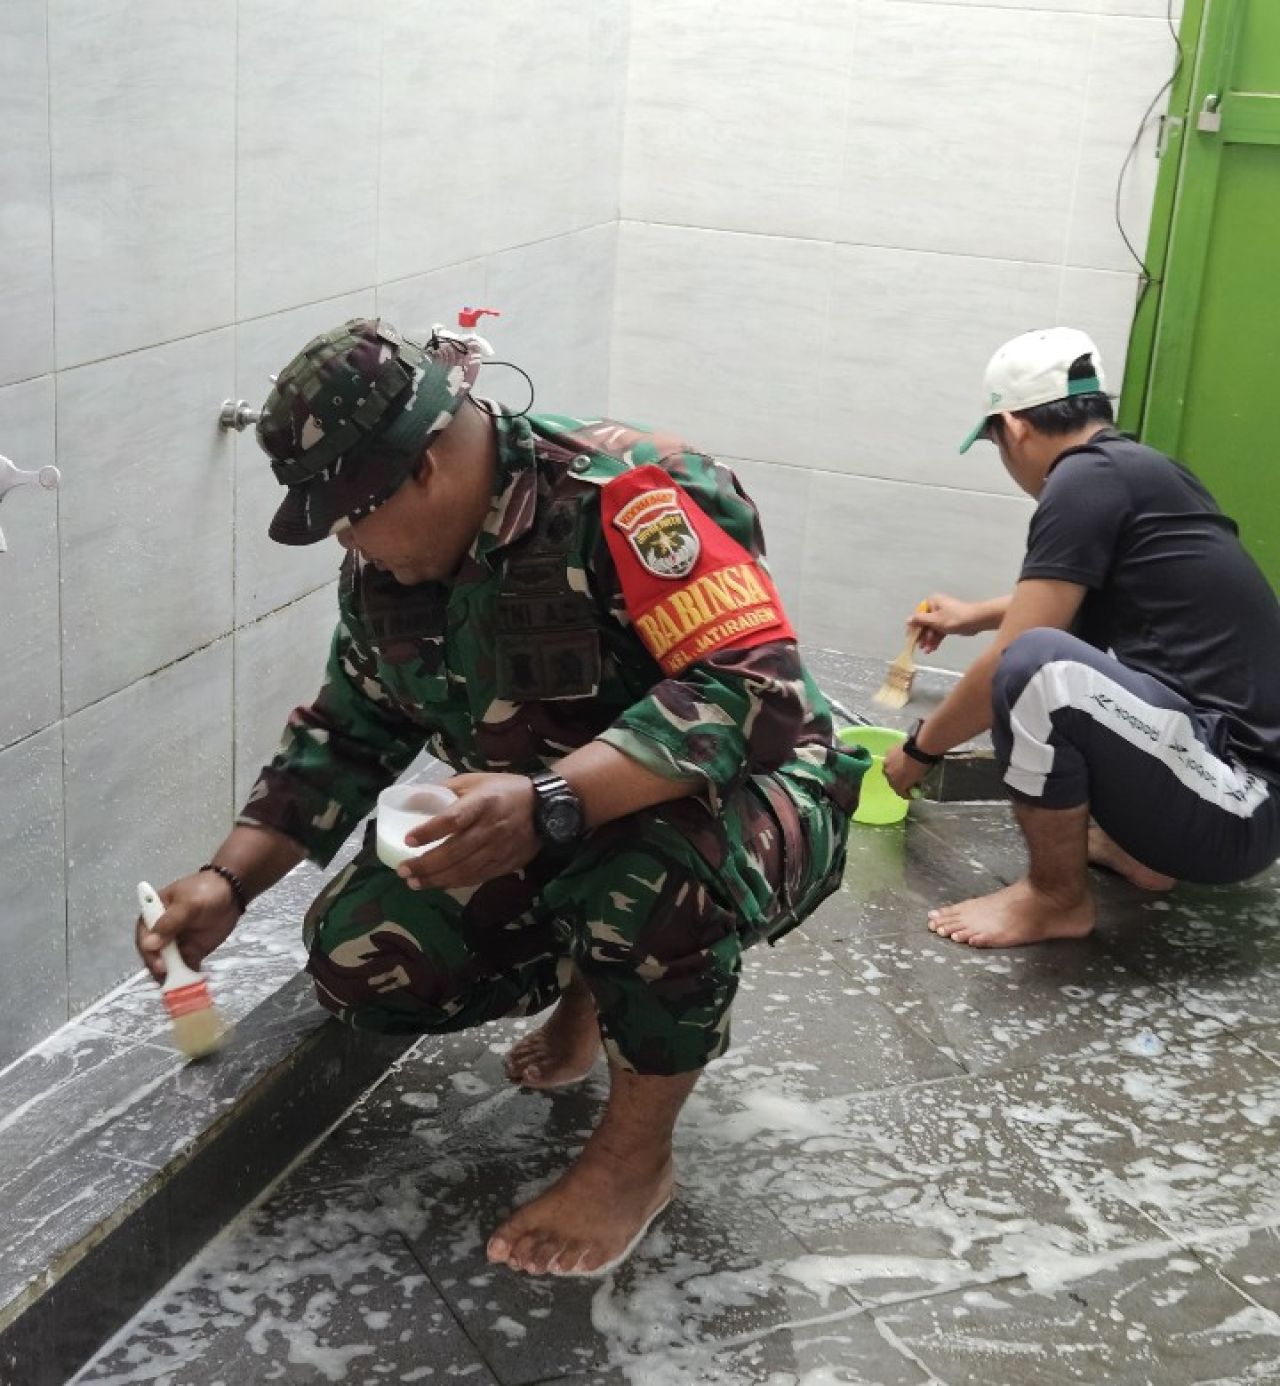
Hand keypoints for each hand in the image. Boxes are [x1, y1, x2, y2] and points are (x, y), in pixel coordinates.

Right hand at [135, 873, 241, 981]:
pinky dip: (187, 979)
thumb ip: (170, 922)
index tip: (160, 966)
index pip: (144, 939)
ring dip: (173, 978)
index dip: (149, 954)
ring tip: (182, 989)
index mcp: (152, 917)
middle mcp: (159, 934)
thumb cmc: (205, 892)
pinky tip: (193, 987)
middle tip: (172, 982)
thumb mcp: (188, 903)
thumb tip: (149, 944)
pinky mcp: (190, 953)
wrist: (231, 893)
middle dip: (161, 971)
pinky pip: (185, 969)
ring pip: (168, 967)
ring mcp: (175, 946)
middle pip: (154, 957)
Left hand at [399, 772, 540, 889]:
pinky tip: (439, 884)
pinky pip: (477, 877)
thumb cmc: (506, 790)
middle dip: (426, 864)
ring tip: (414, 882)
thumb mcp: (477, 780)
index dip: (430, 831)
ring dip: (437, 879)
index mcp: (482, 802)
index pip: (453, 819)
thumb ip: (448, 788)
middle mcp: (490, 827)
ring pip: (464, 870)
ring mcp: (499, 848)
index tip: (408, 839)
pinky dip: (456, 883)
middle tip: (403, 870)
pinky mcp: (505, 864)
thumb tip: (415, 796)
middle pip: (455, 851)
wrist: (547, 808)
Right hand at [882, 744, 927, 798]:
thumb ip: (914, 783)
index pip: (901, 793)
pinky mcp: (887, 753)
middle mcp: (888, 776)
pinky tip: (901, 757)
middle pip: (893, 781)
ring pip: (890, 769)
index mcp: (897, 784)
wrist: (918, 749)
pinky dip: (895, 760)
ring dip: (895, 770)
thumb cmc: (921, 766)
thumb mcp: (919, 778)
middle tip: (907, 778)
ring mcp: (886, 764)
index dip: (907, 793)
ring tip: (903, 766)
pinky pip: (890, 759)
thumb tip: (914, 783)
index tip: (912, 792)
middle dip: (900, 781)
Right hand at [908, 593, 982, 653]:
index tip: (910, 639)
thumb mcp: (935, 620)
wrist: (976, 620)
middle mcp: (936, 607)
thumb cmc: (954, 618)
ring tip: (927, 651)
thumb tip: (907, 620)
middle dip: (923, 636)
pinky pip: (939, 631)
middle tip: (920, 648)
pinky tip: (933, 648)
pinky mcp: (949, 623)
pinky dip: (936, 639)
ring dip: (929, 640)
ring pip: (933, 629)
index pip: (918, 615)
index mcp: (932, 602)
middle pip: (925, 623)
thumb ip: (920, 620)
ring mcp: (943, 615)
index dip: (914, 628)